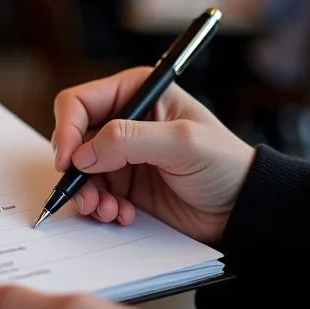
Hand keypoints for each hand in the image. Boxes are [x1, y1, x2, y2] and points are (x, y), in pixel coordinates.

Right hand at [53, 68, 255, 245]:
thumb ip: (130, 140)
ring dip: (88, 195)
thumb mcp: (182, 142)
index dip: (66, 128)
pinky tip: (123, 215)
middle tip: (87, 196)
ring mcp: (121, 155)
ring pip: (79, 172)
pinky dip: (102, 208)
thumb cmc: (225, 164)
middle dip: (75, 170)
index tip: (67, 160)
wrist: (243, 210)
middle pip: (73, 139)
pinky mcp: (124, 185)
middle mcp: (123, 121)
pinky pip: (94, 194)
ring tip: (109, 211)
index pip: (79, 102)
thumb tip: (82, 153)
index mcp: (135, 93)